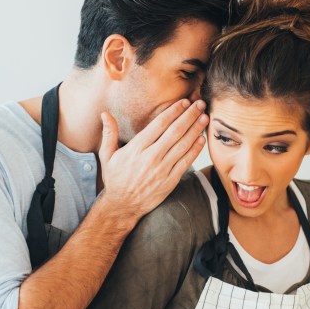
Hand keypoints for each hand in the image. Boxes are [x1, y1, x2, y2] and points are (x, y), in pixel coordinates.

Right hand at [98, 99, 207, 221]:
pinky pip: (185, 162)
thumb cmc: (115, 179)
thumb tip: (105, 114)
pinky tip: (201, 139)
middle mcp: (150, 157)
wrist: (122, 206)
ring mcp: (162, 169)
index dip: (174, 111)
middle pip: (175, 132)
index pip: (159, 124)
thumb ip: (109, 134)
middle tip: (200, 104)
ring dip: (195, 130)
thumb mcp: (107, 155)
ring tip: (205, 118)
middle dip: (189, 116)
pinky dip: (195, 150)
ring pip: (183, 145)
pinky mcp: (170, 181)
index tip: (184, 102)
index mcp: (136, 148)